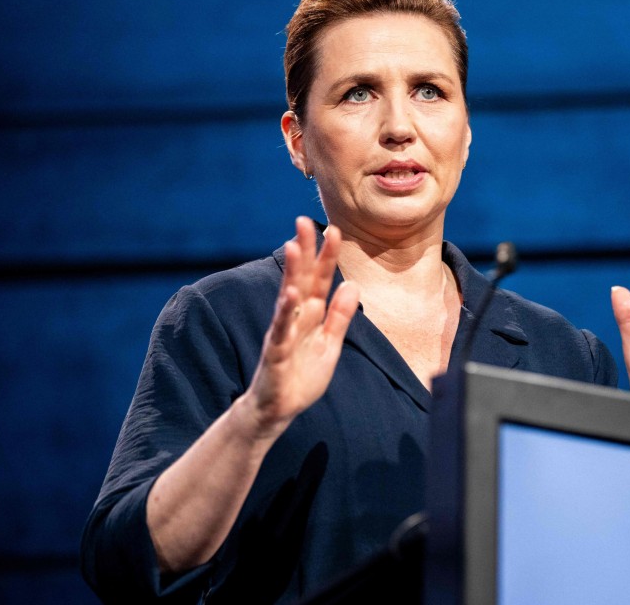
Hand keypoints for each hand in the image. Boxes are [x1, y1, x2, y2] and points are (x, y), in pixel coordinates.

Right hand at [243, 217, 359, 435]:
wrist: (278, 409)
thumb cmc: (302, 375)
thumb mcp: (329, 344)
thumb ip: (340, 316)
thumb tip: (352, 285)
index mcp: (310, 314)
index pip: (319, 279)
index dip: (326, 256)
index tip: (334, 229)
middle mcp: (295, 316)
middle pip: (301, 278)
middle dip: (304, 250)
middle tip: (304, 220)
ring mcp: (283, 332)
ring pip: (288, 296)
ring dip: (291, 271)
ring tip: (294, 245)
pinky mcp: (276, 351)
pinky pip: (281, 329)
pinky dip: (285, 311)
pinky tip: (289, 294)